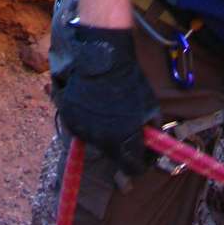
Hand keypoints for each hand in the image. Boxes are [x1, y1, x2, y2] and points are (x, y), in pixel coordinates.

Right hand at [49, 20, 158, 174]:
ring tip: (110, 110)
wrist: (100, 57)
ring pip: (97, 141)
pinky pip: (82, 128)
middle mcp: (100, 141)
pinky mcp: (68, 119)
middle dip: (123, 146)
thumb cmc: (128, 80)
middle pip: (114, 155)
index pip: (134, 167)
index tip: (145, 153)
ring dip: (106, 133)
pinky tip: (95, 104)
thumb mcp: (150, 105)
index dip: (142, 161)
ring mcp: (82, 130)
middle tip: (127, 127)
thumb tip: (154, 143)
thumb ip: (153, 129)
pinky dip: (89, 121)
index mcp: (122, 140)